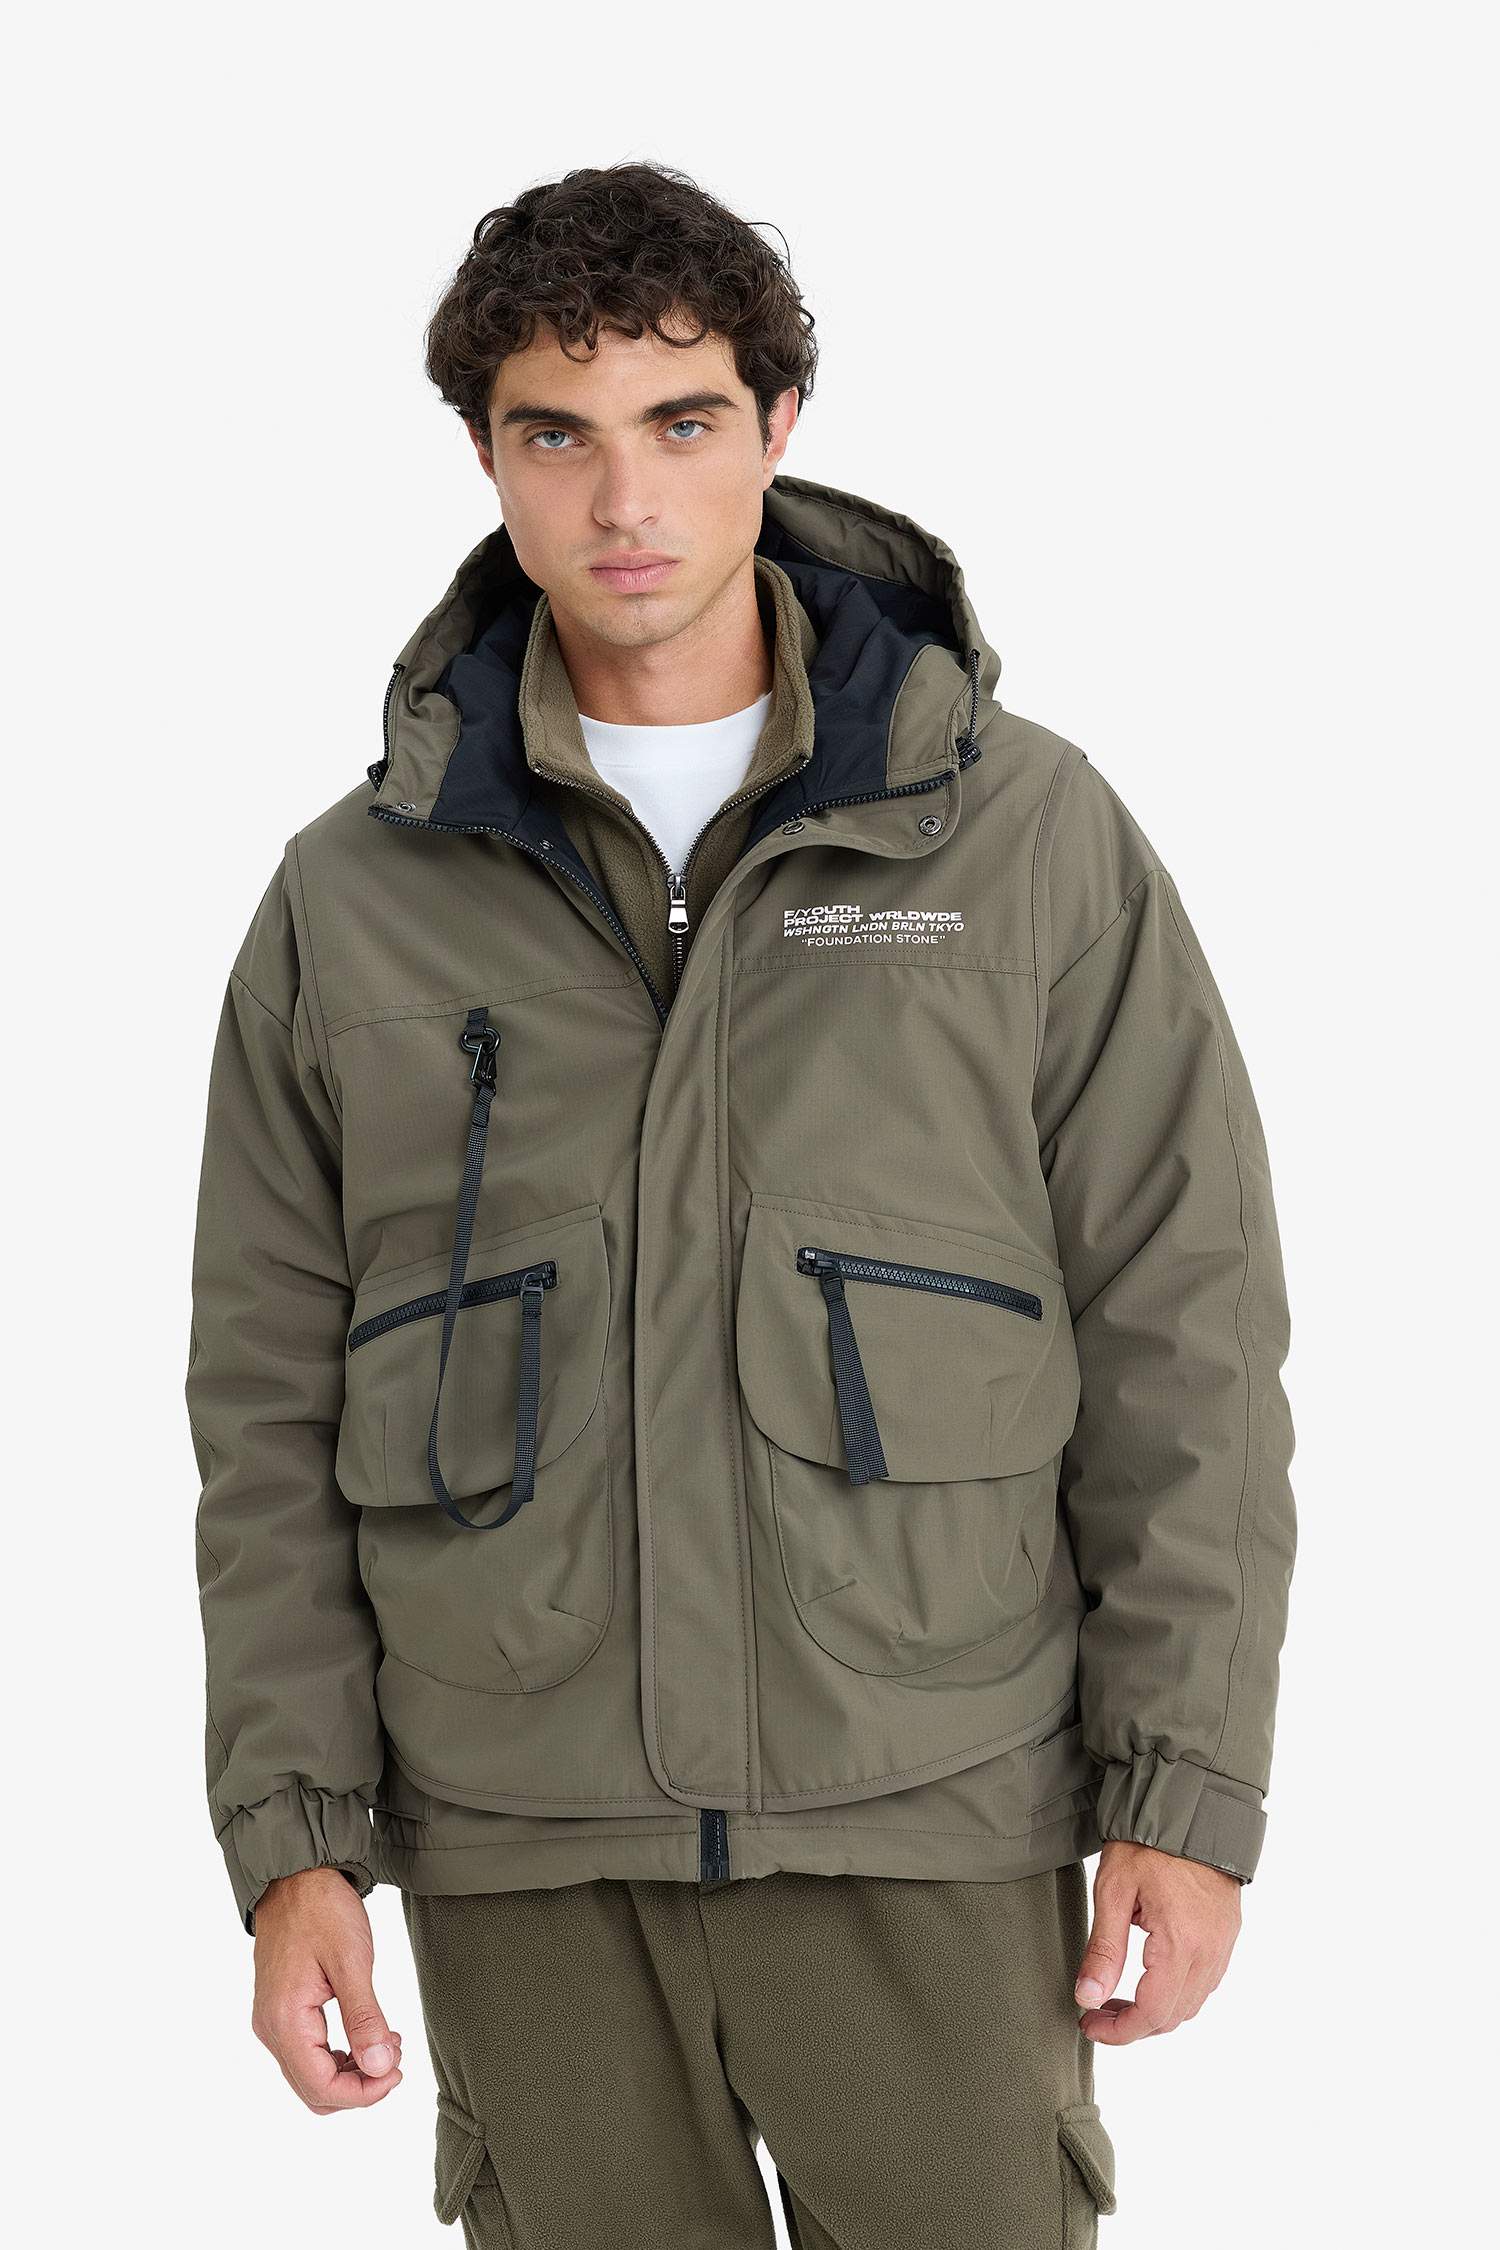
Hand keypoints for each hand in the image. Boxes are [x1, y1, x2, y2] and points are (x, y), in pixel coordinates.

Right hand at [251, 1867, 403, 2110]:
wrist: (295, 1875)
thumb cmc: (322, 1909)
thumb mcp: (351, 1961)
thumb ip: (364, 2018)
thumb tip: (380, 2069)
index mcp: (285, 2021)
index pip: (321, 2087)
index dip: (363, 2093)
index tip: (397, 2072)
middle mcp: (271, 2029)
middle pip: (314, 2089)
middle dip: (359, 2086)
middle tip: (396, 2058)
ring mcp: (273, 2021)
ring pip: (310, 2075)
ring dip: (351, 2072)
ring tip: (388, 2042)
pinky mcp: (281, 2011)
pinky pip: (307, 2053)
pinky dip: (339, 2055)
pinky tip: (368, 2032)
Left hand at [1073, 1840, 1240, 2042]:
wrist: (1190, 1807)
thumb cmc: (1147, 1843)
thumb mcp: (1114, 1891)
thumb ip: (1103, 1949)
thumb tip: (1087, 1998)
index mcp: (1180, 1943)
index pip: (1152, 2013)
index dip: (1119, 2031)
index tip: (1090, 2026)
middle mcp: (1209, 1952)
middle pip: (1173, 2016)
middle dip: (1133, 2025)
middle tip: (1096, 2014)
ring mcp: (1223, 1945)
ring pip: (1191, 2004)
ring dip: (1155, 2012)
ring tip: (1116, 1999)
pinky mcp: (1227, 1936)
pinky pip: (1204, 1982)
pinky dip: (1176, 1993)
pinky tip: (1148, 1978)